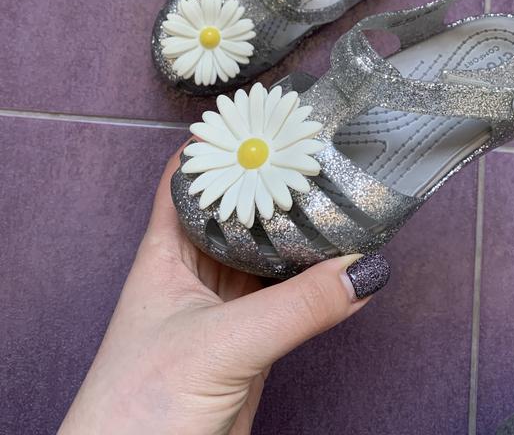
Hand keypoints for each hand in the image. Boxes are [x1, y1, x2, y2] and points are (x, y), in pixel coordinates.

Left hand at [59, 141, 389, 434]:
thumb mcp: (220, 345)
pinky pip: (286, 298)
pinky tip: (341, 262)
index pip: (186, 180)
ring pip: (264, 254)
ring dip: (296, 231)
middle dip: (269, 184)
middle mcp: (193, 272)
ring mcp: (223, 307)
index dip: (218, 146)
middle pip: (235, 212)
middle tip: (315, 151)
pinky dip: (313, 280)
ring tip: (337, 194)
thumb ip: (295, 309)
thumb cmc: (138, 410)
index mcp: (165, 253)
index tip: (262, 119)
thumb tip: (362, 271)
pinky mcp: (250, 342)